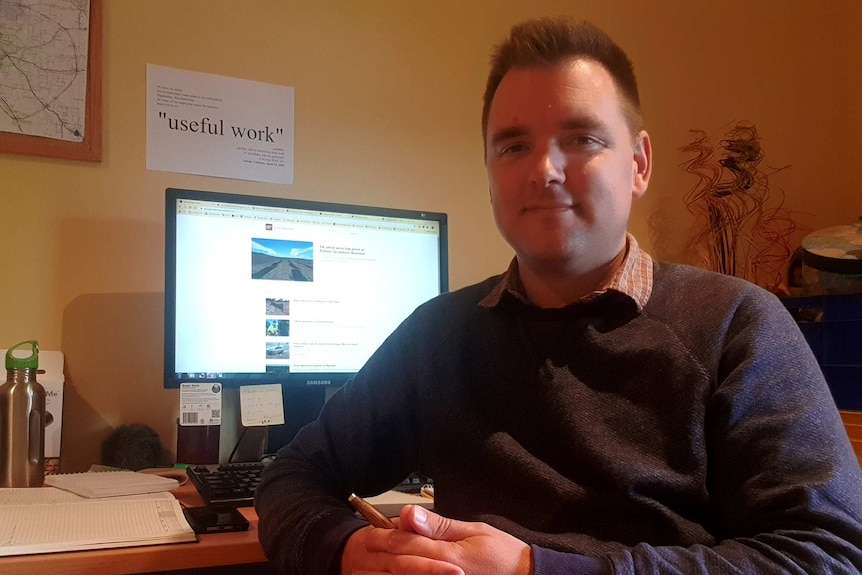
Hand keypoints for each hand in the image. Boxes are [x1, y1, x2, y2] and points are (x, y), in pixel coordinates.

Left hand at [340, 505, 531, 574]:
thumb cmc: (503, 556)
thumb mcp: (475, 532)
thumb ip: (440, 526)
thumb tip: (409, 514)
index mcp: (447, 556)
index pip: (406, 545)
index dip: (387, 537)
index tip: (375, 532)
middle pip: (400, 566)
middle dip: (382, 560)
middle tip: (363, 557)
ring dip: (389, 574)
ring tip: (371, 570)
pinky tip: (398, 574)